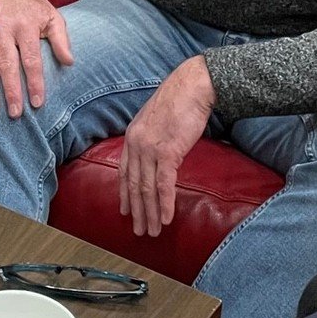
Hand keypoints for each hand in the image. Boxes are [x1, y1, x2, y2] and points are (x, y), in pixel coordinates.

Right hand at [0, 0, 72, 117]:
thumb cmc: (33, 8)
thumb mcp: (52, 16)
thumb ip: (61, 39)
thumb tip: (69, 62)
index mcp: (24, 26)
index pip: (30, 59)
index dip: (34, 82)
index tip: (38, 102)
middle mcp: (2, 30)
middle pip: (6, 65)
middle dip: (10, 91)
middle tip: (15, 114)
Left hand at [117, 57, 214, 236]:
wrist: (192, 86)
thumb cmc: (179, 101)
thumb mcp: (156, 120)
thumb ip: (151, 138)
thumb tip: (156, 154)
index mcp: (132, 136)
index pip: (124, 171)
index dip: (124, 193)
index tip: (125, 211)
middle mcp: (136, 144)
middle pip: (134, 185)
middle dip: (136, 210)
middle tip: (139, 230)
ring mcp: (150, 148)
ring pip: (147, 188)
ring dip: (149, 213)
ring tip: (151, 231)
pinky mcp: (167, 152)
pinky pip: (164, 184)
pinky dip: (164, 204)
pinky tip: (165, 218)